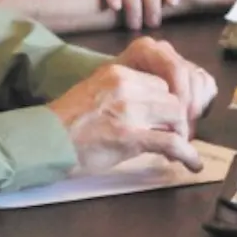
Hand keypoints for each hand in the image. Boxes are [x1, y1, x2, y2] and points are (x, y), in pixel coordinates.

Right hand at [47, 39, 213, 173]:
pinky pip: (171, 143)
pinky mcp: (130, 136)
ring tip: (179, 151)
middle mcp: (124, 85)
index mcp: (116, 71)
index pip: (159, 82)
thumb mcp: (95, 94)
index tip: (168, 120)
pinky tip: (191, 164)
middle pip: (171, 97)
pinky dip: (187, 155)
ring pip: (176, 115)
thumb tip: (150, 113)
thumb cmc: (66, 123)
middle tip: (176, 136)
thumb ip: (122, 95)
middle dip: (177, 119)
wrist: (45, 140)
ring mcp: (128, 110)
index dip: (167, 103)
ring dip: (182, 135)